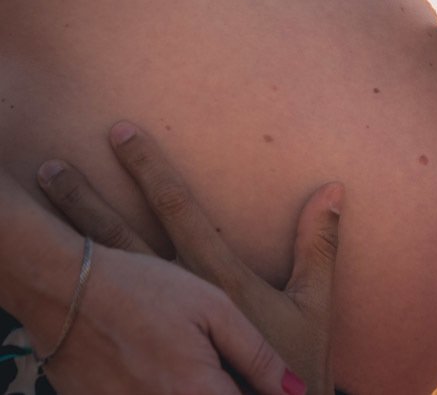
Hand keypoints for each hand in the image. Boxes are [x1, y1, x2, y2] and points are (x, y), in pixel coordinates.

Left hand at [38, 121, 342, 394]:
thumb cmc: (296, 363)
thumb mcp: (313, 303)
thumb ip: (319, 245)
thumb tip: (334, 189)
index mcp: (216, 279)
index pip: (177, 208)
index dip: (150, 169)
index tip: (122, 135)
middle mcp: (174, 296)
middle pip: (118, 237)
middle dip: (82, 200)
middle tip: (50, 167)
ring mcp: (150, 327)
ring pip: (98, 271)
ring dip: (67, 235)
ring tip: (42, 203)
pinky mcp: (135, 354)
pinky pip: (92, 319)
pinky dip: (66, 292)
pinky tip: (41, 278)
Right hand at [38, 245, 306, 394]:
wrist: (64, 288)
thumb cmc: (145, 289)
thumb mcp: (214, 308)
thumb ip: (257, 355)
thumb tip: (295, 390)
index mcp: (196, 392)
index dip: (262, 393)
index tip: (262, 381)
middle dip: (229, 388)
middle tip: (224, 367)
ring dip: (196, 389)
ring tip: (186, 358)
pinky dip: (163, 390)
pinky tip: (159, 367)